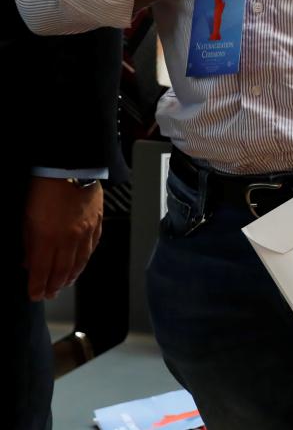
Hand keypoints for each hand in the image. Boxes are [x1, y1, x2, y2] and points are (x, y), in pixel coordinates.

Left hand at [23, 177, 102, 300]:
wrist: (71, 166)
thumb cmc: (44, 188)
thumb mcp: (27, 218)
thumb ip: (29, 243)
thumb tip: (29, 261)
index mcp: (48, 238)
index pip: (42, 271)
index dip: (38, 287)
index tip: (34, 296)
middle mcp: (69, 239)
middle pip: (63, 270)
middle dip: (55, 285)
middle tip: (49, 294)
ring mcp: (86, 231)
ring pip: (80, 261)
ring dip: (72, 275)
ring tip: (65, 284)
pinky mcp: (96, 222)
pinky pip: (92, 247)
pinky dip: (86, 258)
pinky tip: (82, 263)